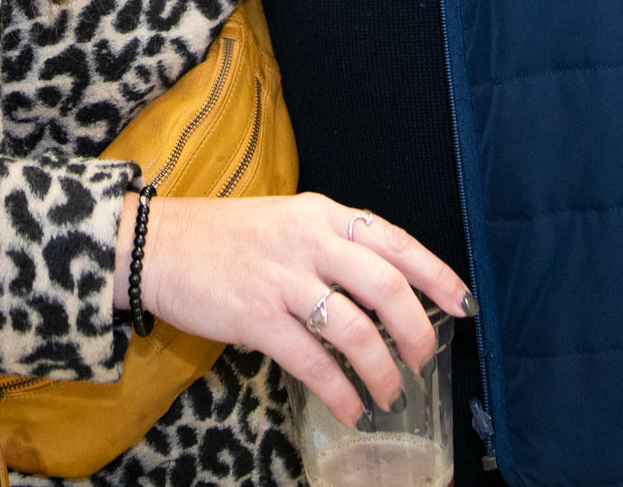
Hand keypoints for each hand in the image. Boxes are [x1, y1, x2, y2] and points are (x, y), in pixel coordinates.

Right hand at [114, 192, 469, 423]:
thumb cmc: (225, 238)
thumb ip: (332, 245)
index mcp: (322, 214)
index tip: (463, 305)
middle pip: (385, 286)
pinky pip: (312, 361)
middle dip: (415, 332)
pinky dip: (339, 391)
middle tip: (423, 361)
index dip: (436, 275)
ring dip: (380, 370)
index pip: (396, 241)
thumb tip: (384, 288)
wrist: (158, 244)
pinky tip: (350, 408)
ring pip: (354, 328)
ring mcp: (282, 278)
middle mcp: (308, 240)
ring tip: (388, 395)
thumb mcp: (287, 222)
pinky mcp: (255, 316)